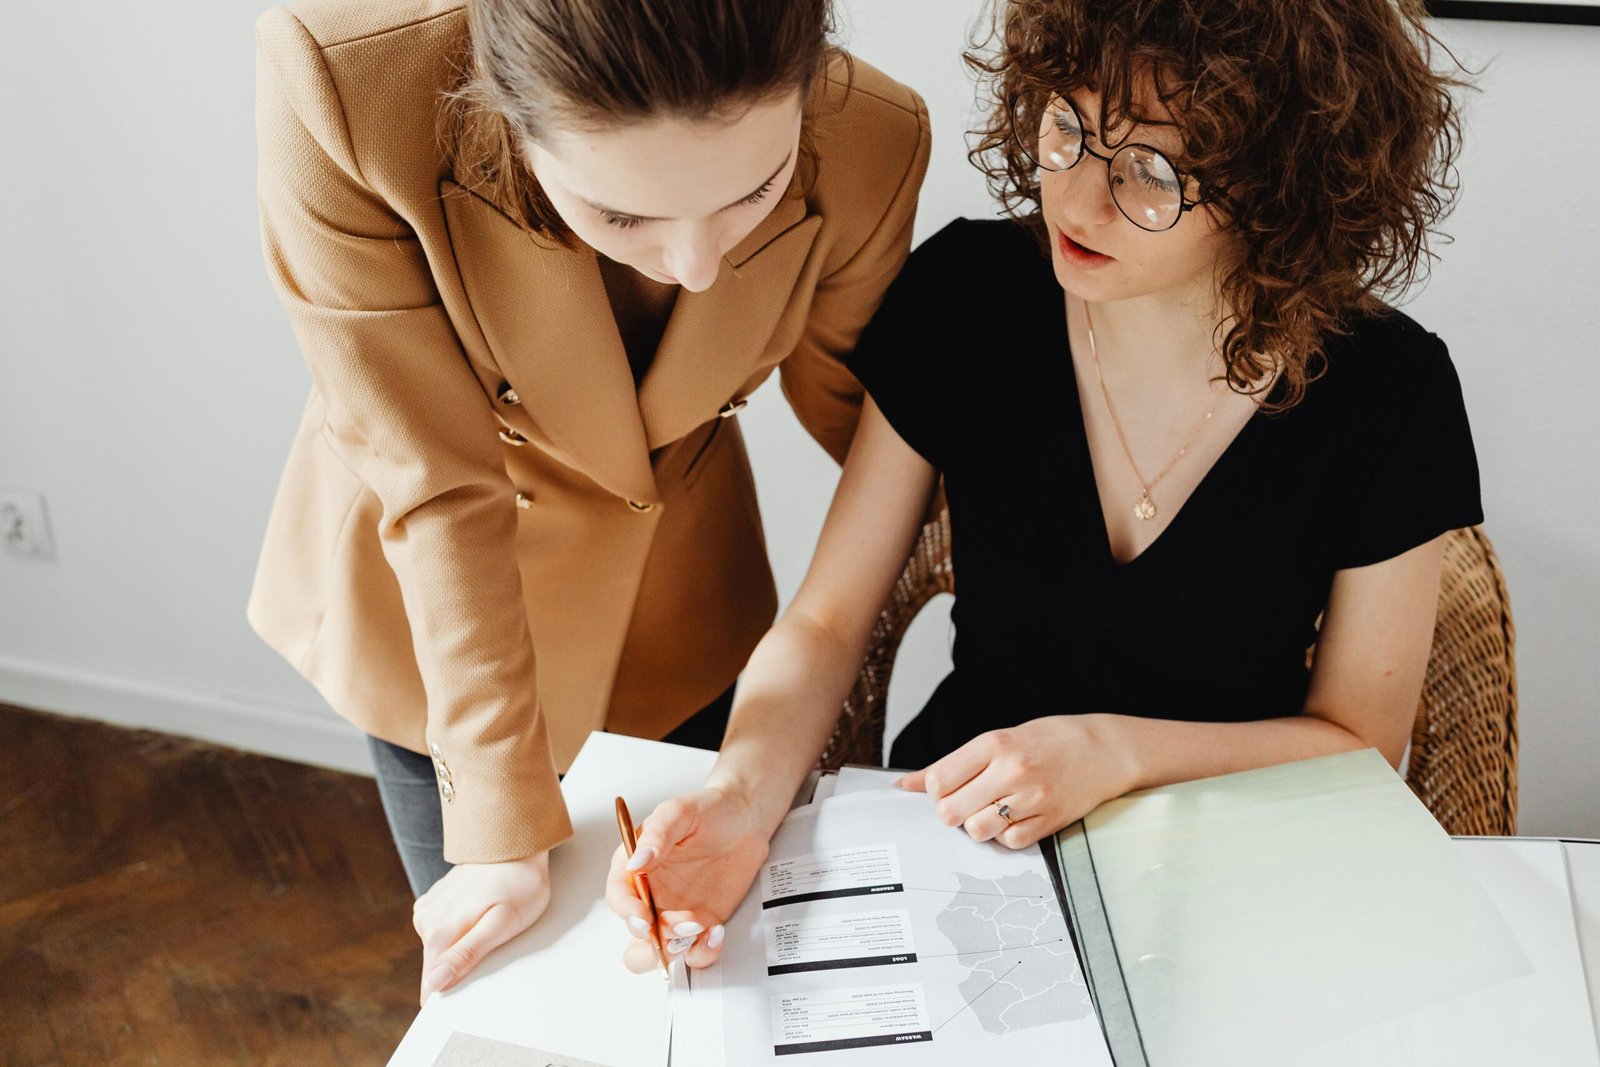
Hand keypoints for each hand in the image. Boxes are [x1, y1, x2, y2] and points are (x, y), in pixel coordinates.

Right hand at [412, 851, 551, 1004]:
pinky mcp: (434, 900)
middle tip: (493, 946)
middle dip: (461, 967)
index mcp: (438, 932)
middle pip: (438, 967)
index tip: (473, 991)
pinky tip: (478, 912)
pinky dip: (459, 928)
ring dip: (462, 945)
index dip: (452, 995)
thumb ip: (467, 954)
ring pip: (440, 947)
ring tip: (488, 924)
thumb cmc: (519, 884)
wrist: (515, 841)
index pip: (431, 987)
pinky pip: (442, 928)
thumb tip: (436, 983)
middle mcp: (425, 920)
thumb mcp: (502, 924)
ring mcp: (428, 908)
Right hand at [605, 785, 770, 972]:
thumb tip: (636, 862)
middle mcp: (650, 895)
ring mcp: (674, 913)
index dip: (627, 910)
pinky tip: (717, 931)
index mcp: (635, 867)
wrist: (746, 819)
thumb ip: (658, 834)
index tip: (644, 916)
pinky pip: (694, 953)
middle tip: (677, 928)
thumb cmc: (709, 810)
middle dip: (653, 941)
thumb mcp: (679, 811)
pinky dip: (704, 952)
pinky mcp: (700, 925)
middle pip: (635, 934)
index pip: (619, 896)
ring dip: (677, 950)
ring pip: (661, 953)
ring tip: (701, 927)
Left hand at [898, 715, 1137, 848]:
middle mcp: (1011, 770)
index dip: (935, 790)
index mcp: (994, 744)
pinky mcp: (1049, 821)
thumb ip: (952, 764)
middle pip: (951, 811)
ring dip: (978, 826)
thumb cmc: (1047, 741)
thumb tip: (904, 784)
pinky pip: (1009, 843)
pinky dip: (1006, 836)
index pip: (937, 780)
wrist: (1103, 749)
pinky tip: (1016, 818)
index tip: (948, 787)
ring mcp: (1032, 798)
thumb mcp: (998, 740)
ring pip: (977, 831)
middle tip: (968, 802)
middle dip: (952, 811)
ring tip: (993, 811)